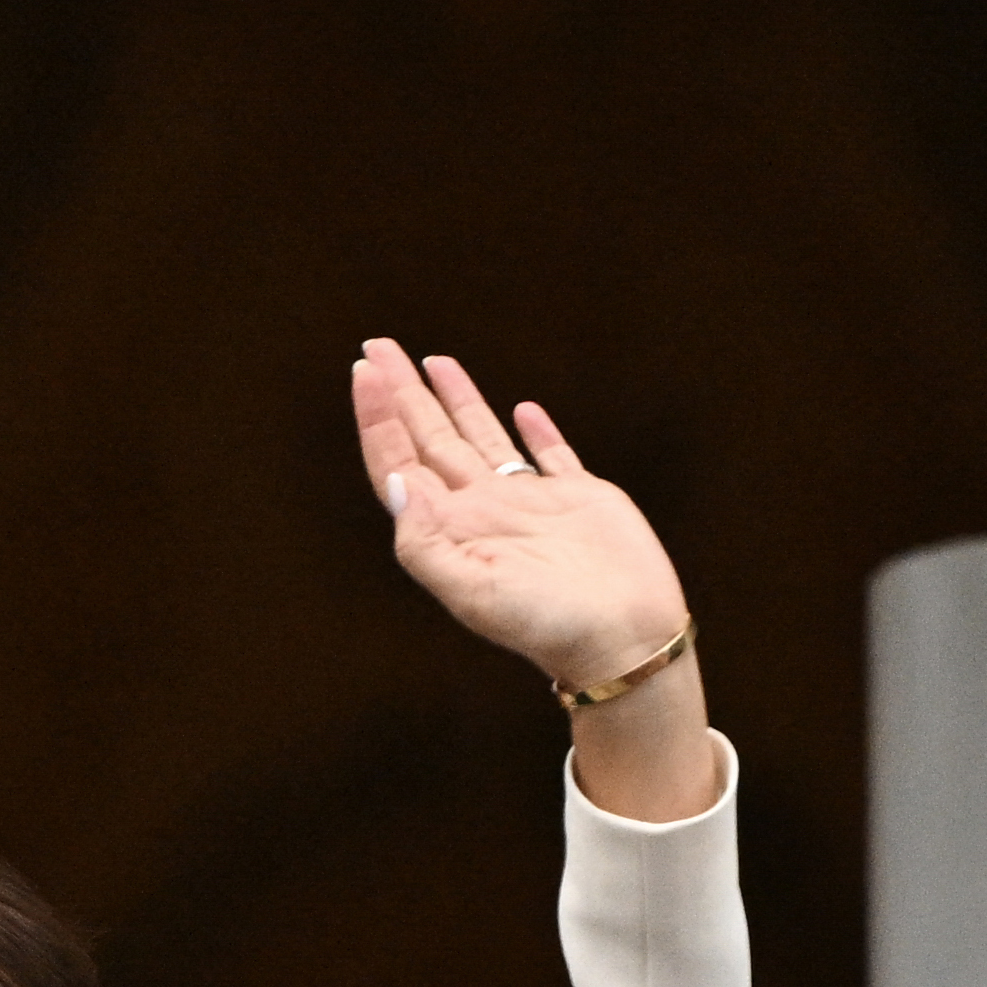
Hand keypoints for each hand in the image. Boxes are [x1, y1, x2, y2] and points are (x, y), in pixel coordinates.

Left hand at [350, 342, 717, 822]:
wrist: (622, 640)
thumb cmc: (546, 624)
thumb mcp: (471, 590)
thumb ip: (425, 542)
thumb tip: (398, 482)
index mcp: (452, 529)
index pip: (401, 462)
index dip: (378, 418)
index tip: (364, 372)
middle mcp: (483, 510)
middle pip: (431, 438)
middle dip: (403, 394)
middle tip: (376, 346)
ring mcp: (530, 503)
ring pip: (482, 438)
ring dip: (455, 400)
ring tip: (433, 363)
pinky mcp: (579, 499)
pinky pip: (550, 454)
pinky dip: (534, 431)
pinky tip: (521, 408)